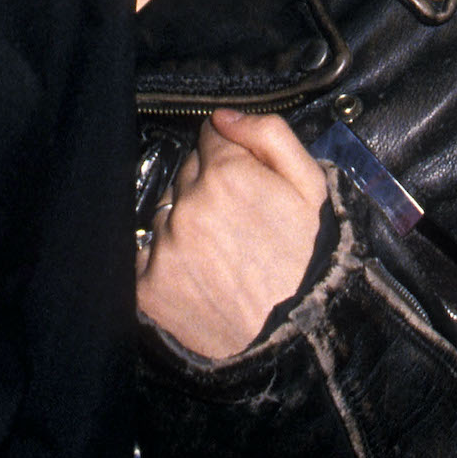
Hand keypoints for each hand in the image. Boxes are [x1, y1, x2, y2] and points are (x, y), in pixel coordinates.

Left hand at [136, 110, 329, 358]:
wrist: (295, 341)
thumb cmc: (309, 260)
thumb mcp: (311, 186)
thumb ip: (268, 134)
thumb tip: (223, 116)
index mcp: (227, 173)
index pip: (208, 135)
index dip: (231, 157)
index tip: (246, 183)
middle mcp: (188, 204)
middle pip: (187, 173)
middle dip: (208, 188)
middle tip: (240, 225)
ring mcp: (164, 246)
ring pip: (166, 213)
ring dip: (185, 225)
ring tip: (221, 256)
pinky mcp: (146, 286)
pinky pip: (145, 254)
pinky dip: (165, 262)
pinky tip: (197, 277)